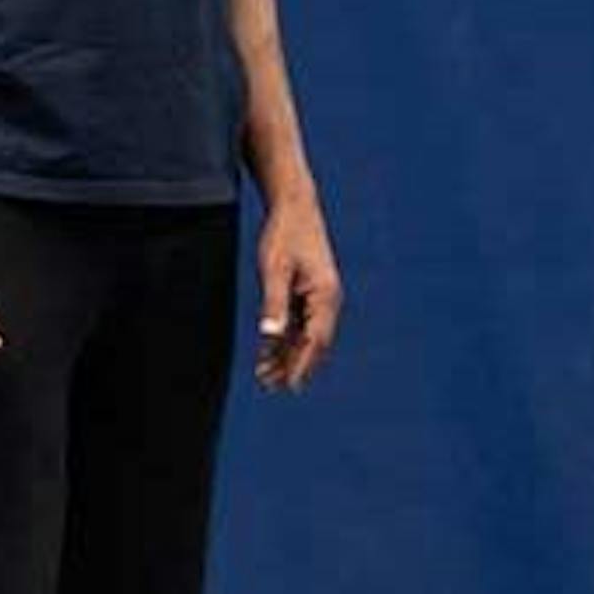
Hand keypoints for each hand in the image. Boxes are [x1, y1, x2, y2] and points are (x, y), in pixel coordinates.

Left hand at [252, 191, 341, 391]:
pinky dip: (286, 339)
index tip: (290, 385)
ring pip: (306, 336)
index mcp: (325, 295)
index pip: (315, 340)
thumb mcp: (275, 269)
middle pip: (313, 343)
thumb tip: (269, 336)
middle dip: (294, 366)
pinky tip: (268, 353)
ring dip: (287, 355)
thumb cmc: (284, 234)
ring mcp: (320, 297)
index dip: (303, 364)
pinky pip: (300, 323)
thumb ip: (274, 303)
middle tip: (271, 386)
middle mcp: (328, 300)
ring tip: (264, 375)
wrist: (294, 206)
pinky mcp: (309, 292)